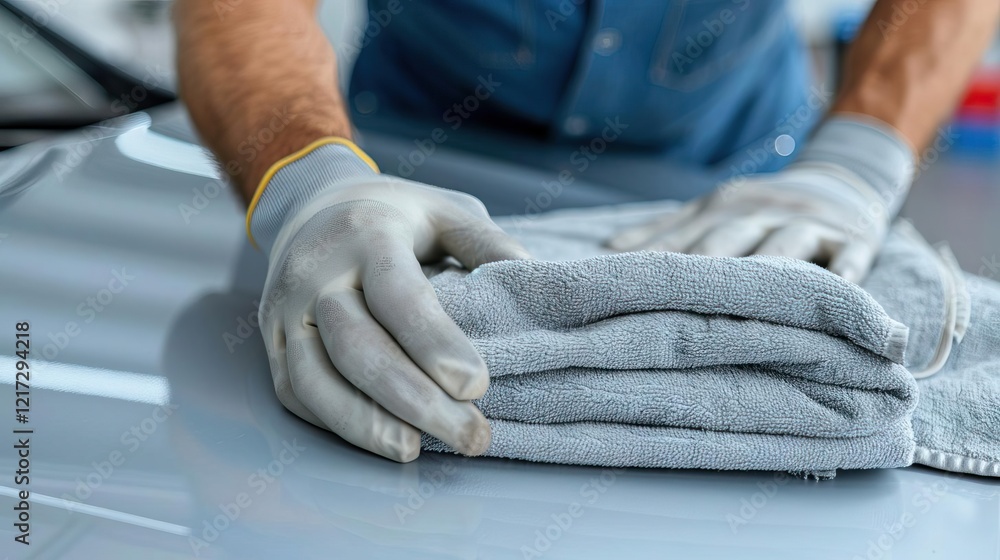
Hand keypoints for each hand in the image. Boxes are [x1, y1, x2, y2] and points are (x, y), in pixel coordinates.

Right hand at [251, 140, 529, 461]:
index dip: (435, 345)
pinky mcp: (270, 337)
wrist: (311, 204)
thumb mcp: (444, 210)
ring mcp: (284, 307)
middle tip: (471, 435)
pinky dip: (334, 420)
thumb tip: (530, 279)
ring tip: (416, 450)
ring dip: (366, 424)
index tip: (476, 387)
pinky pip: (294, 390)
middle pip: (358, 348)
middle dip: (416, 401)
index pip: (398, 296)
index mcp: (367, 233)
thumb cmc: (393, 216)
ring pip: (314, 379)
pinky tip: (377, 437)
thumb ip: (485, 243)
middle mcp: (316, 272)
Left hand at [608, 166, 884, 282]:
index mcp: (723, 207)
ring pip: (785, 246)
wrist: (842, 182)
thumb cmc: (760, 211)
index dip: (655, 263)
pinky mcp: (853, 238)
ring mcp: (808, 224)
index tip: (624, 287)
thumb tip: (607, 249)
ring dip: (768, 269)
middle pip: (728, 241)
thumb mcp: (713, 210)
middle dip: (703, 270)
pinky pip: (850, 255)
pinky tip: (840, 286)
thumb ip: (665, 230)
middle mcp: (761, 212)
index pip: (684, 240)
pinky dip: (846, 270)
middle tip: (675, 302)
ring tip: (748, 300)